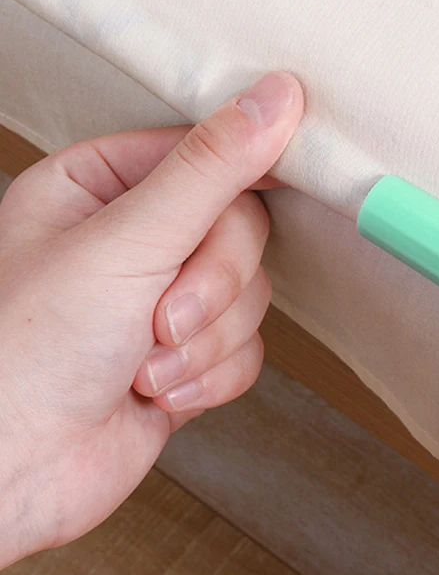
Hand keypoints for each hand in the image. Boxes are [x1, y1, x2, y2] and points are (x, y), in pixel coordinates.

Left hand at [0, 71, 302, 567]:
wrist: (13, 474)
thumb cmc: (24, 354)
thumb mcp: (124, 242)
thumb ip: (209, 170)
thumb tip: (276, 100)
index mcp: (103, 186)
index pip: (211, 159)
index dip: (235, 191)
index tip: (255, 206)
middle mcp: (137, 240)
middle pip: (242, 234)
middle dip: (210, 288)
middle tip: (162, 317)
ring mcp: (165, 302)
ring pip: (250, 298)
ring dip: (205, 342)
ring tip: (144, 365)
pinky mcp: (188, 357)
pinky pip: (247, 351)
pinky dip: (209, 378)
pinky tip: (157, 394)